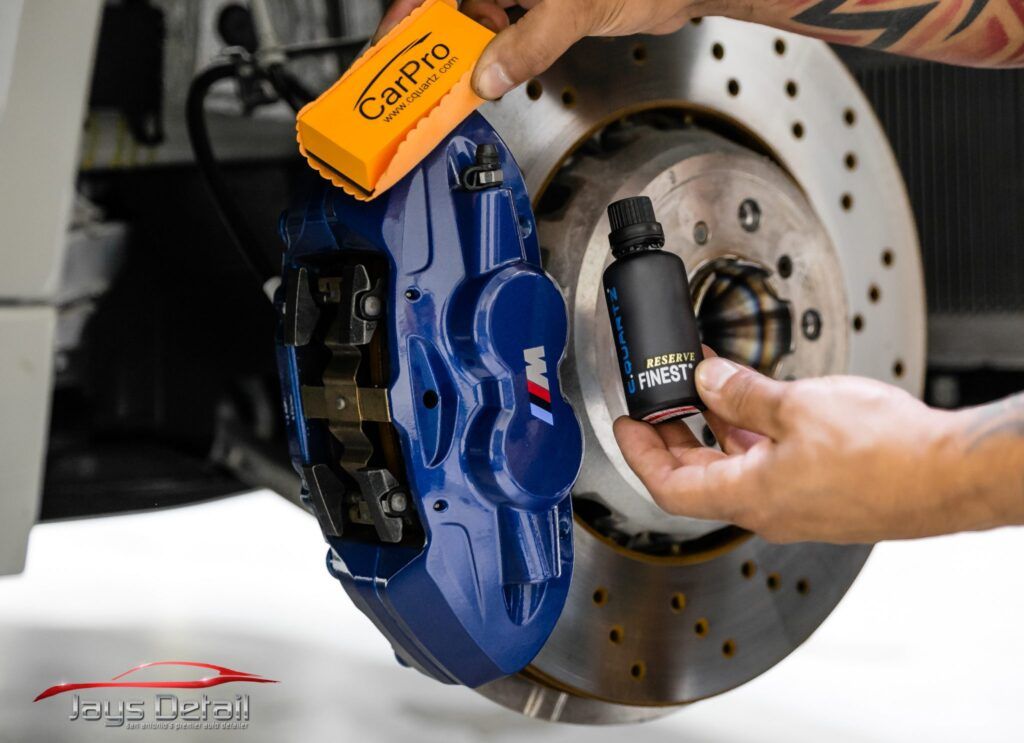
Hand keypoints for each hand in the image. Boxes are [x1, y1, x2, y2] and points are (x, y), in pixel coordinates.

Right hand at [373, 0, 696, 98]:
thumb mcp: (576, 8)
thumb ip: (529, 44)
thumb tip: (488, 76)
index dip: (408, 17)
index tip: (389, 49)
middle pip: (452, 7)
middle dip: (435, 44)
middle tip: (417, 83)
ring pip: (476, 22)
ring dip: (464, 56)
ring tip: (448, 88)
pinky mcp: (541, 8)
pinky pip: (503, 33)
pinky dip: (493, 56)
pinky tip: (486, 77)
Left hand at [613, 355, 977, 543]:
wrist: (948, 476)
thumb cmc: (884, 454)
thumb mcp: (796, 406)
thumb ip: (742, 393)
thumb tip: (707, 381)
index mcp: (748, 495)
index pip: (669, 485)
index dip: (640, 454)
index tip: (626, 426)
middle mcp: (766, 509)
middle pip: (698, 477)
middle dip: (673, 436)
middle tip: (660, 403)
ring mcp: (795, 506)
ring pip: (736, 470)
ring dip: (715, 432)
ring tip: (706, 390)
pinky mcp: (821, 497)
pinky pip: (769, 468)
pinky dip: (752, 438)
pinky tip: (758, 406)